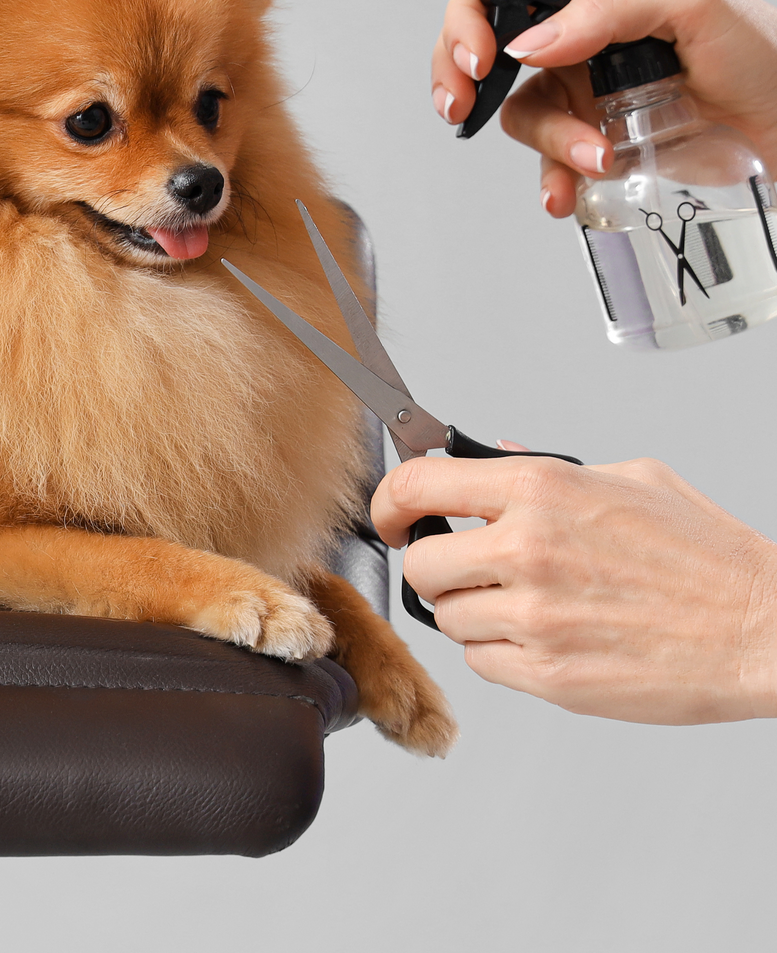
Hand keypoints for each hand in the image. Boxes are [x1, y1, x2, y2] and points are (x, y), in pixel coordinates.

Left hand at [371, 453, 776, 723]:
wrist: (766, 631)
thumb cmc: (710, 558)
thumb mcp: (633, 478)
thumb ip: (549, 468)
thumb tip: (495, 454)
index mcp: (542, 490)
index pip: (417, 484)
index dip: (389, 502)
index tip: (391, 516)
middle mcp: (528, 548)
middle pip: (418, 562)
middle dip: (431, 565)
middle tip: (462, 568)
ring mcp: (534, 616)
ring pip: (445, 617)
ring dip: (470, 611)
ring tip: (523, 603)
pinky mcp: (547, 674)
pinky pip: (480, 661)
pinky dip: (498, 652)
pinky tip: (544, 636)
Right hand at [431, 0, 776, 216]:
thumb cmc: (766, 54)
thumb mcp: (693, 3)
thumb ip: (610, 8)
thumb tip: (530, 42)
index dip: (471, 19)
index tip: (485, 58)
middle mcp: (580, 41)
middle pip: (487, 52)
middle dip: (458, 79)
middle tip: (462, 104)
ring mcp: (585, 95)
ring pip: (520, 116)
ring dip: (545, 143)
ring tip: (596, 157)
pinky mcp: (597, 142)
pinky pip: (549, 163)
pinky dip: (551, 181)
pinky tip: (567, 193)